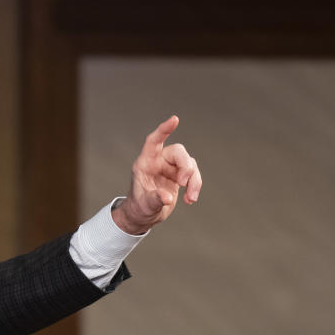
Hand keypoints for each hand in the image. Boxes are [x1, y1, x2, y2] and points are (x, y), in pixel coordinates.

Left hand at [112, 116, 201, 234]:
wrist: (144, 215)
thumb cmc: (139, 207)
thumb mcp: (144, 205)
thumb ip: (155, 199)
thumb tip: (167, 198)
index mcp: (145, 163)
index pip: (154, 141)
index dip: (164, 130)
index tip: (175, 119)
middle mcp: (158, 161)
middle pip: (178, 152)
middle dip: (186, 167)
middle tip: (184, 184)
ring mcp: (170, 167)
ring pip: (190, 164)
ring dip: (194, 181)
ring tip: (190, 199)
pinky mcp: (180, 175)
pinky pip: (194, 175)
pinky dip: (195, 186)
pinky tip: (190, 200)